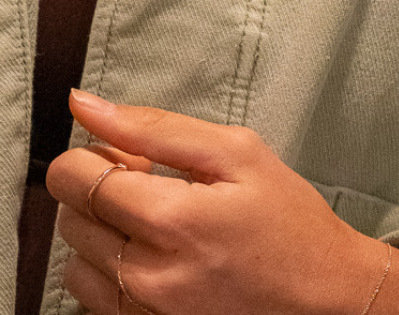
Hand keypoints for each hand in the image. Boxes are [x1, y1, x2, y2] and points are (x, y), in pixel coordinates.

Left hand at [48, 91, 398, 314]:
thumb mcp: (234, 152)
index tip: (123, 155)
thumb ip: (151, 127)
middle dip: (96, 191)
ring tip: (150, 225)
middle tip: (146, 186)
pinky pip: (94, 301)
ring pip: (75, 264)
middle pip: (71, 219)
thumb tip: (82, 103)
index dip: (89, 154)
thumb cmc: (287, 218)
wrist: (327, 299)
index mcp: (173, 221)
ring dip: (99, 235)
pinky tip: (152, 258)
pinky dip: (110, 273)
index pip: (75, 179)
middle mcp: (151, 279)